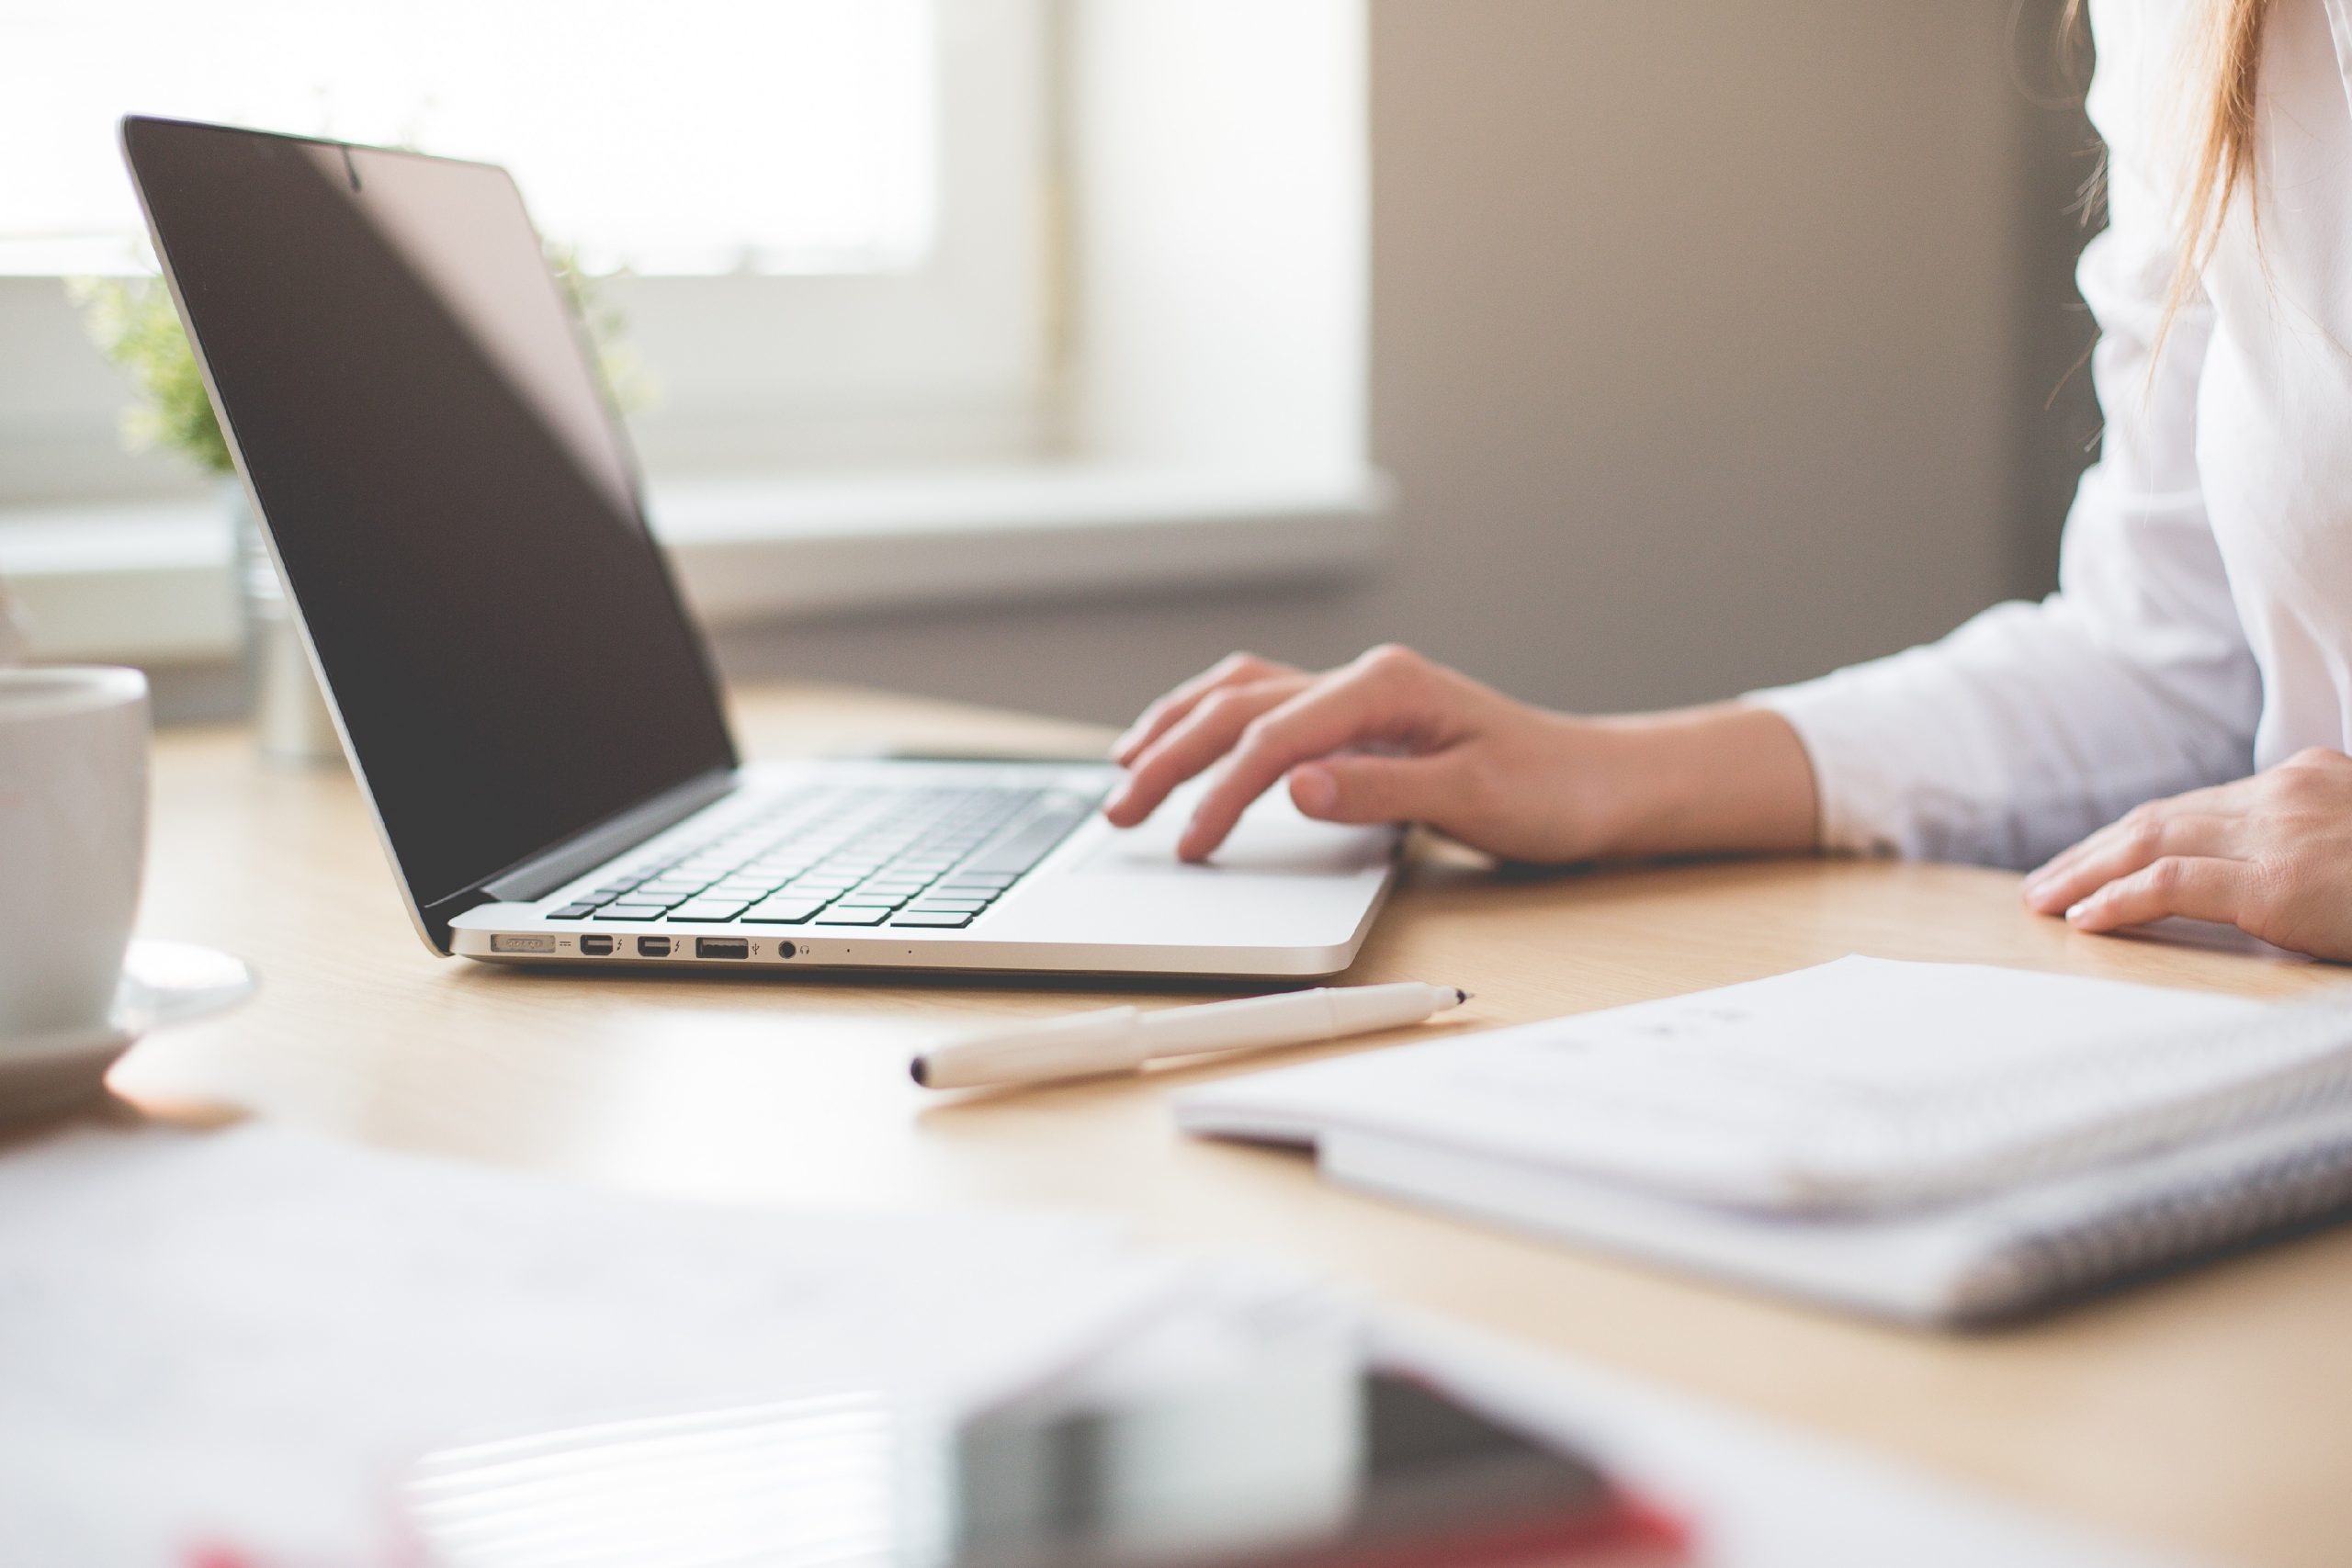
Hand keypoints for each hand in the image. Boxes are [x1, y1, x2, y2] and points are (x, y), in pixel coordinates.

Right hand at [1101, 645, 1818, 863]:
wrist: (1604, 784)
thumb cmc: (1553, 792)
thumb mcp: (1475, 800)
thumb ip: (1379, 792)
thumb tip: (1292, 787)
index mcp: (1387, 688)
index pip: (1274, 737)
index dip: (1221, 793)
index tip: (1189, 846)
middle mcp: (1365, 679)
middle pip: (1239, 707)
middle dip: (1170, 756)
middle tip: (1119, 813)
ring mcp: (1360, 695)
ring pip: (1241, 694)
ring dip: (1178, 727)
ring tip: (1124, 767)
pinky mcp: (1361, 720)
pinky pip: (1266, 705)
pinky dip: (1214, 723)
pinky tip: (1189, 743)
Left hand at [2022, 748, 2351, 959]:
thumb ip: (2303, 841)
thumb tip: (2264, 876)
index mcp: (2304, 777)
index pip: (2195, 806)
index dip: (2132, 835)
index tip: (2093, 858)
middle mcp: (2283, 792)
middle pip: (2161, 819)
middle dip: (2092, 852)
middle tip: (2045, 881)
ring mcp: (2279, 832)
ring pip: (2152, 842)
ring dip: (2086, 873)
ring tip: (2044, 899)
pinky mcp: (2278, 882)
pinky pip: (2173, 884)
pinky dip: (2118, 899)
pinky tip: (2084, 916)